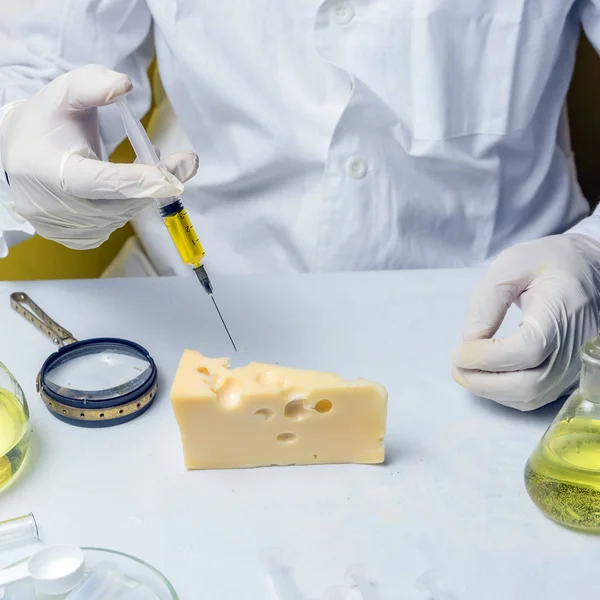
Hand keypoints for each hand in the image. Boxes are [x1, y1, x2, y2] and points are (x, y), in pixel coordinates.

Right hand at [0, 64, 198, 249]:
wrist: (20, 150)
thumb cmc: (47, 120)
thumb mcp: (65, 91)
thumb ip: (93, 84)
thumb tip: (124, 85)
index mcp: (48, 169)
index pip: (102, 181)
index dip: (144, 178)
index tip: (182, 167)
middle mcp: (50, 205)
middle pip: (119, 204)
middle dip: (155, 184)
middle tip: (178, 163)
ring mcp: (59, 227)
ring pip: (120, 218)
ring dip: (142, 195)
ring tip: (143, 168)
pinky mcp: (69, 238)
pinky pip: (111, 228)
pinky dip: (125, 208)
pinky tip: (122, 190)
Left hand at [451, 234, 599, 409]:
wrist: (588, 270)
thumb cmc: (549, 263)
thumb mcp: (511, 264)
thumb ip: (487, 302)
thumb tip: (469, 341)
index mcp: (563, 309)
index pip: (527, 349)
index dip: (487, 357)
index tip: (458, 351)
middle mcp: (577, 344)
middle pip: (529, 383)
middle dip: (483, 380)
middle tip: (455, 365)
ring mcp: (576, 363)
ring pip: (531, 395)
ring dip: (490, 389)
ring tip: (464, 369)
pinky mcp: (570, 373)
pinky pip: (536, 395)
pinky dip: (505, 392)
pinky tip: (485, 375)